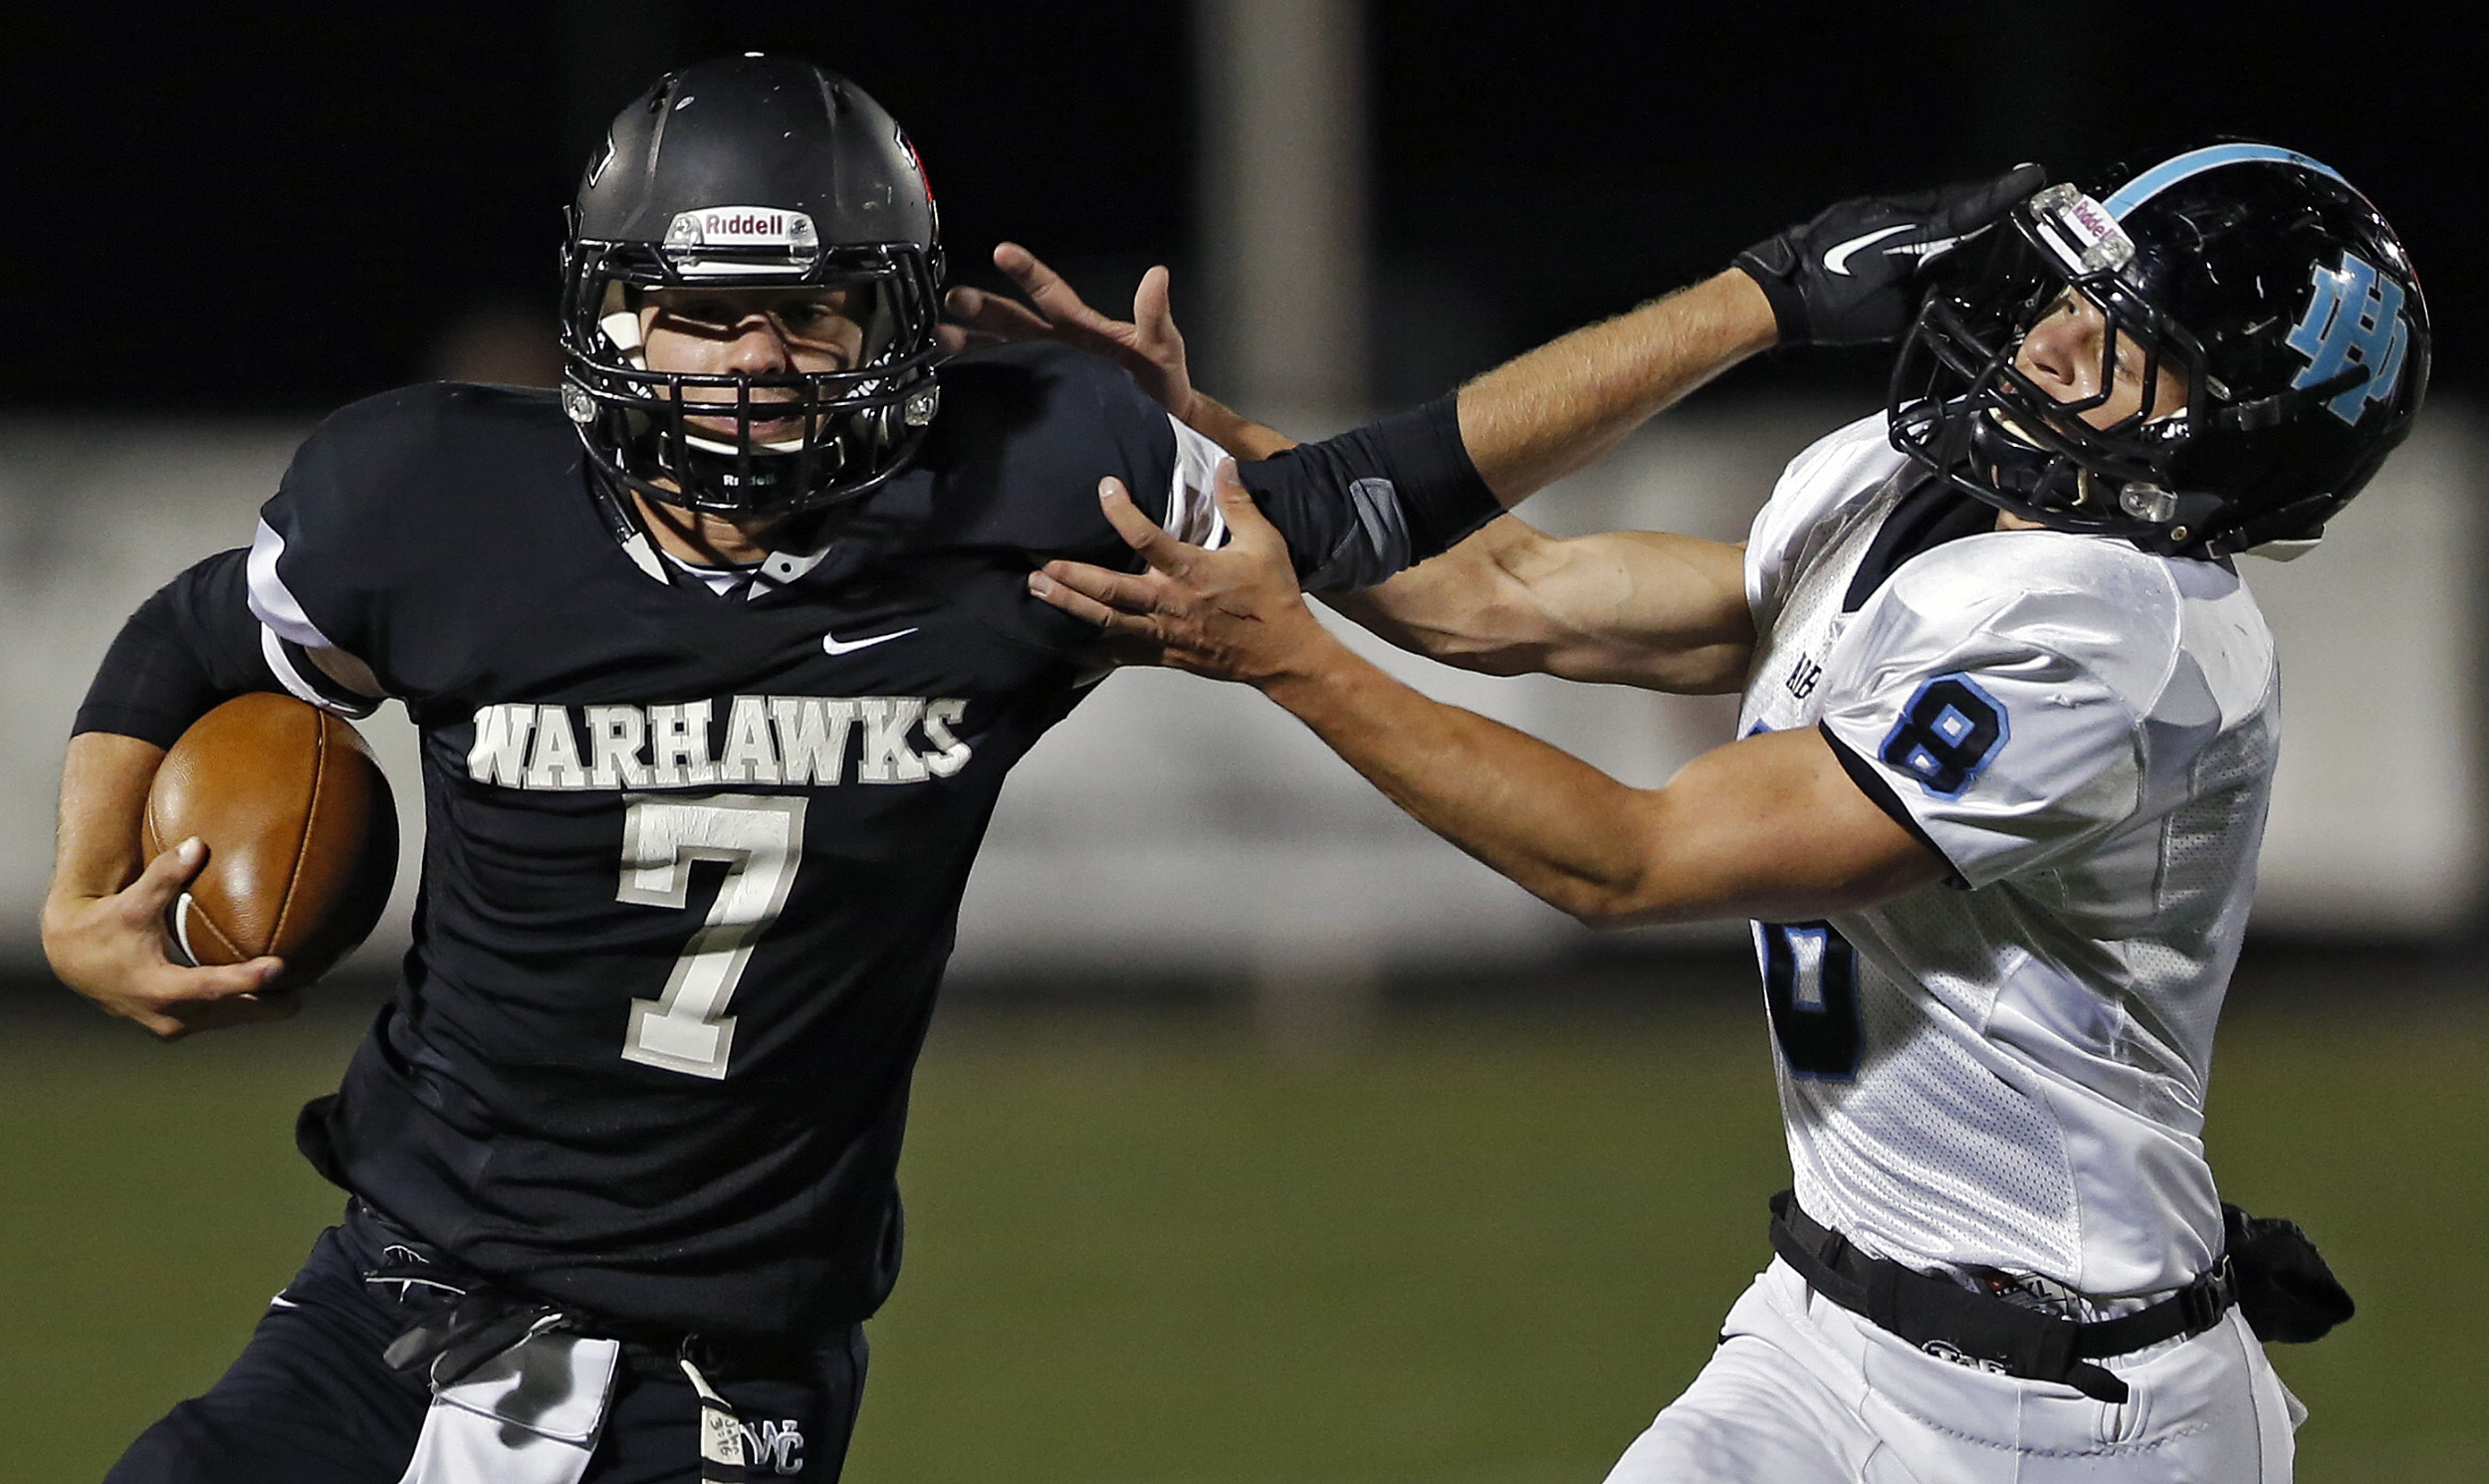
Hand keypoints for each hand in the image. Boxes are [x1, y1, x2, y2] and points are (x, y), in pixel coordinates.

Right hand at [42, 835, 290, 1039]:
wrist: (72, 959)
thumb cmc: (105, 925)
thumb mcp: (133, 901)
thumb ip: (165, 875)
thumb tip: (198, 844)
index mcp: (157, 988)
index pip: (210, 986)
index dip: (246, 980)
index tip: (279, 967)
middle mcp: (166, 1015)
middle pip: (230, 1013)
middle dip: (269, 1005)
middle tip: (308, 987)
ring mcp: (169, 1026)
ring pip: (226, 1020)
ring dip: (260, 1009)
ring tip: (301, 991)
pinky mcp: (172, 1026)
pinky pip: (216, 1020)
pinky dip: (242, 1008)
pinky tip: (272, 994)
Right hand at [942, 243, 1196, 418]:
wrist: (1162, 425)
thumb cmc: (1160, 381)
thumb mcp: (1162, 346)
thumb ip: (1155, 315)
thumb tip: (1157, 275)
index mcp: (1079, 326)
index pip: (1048, 291)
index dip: (1026, 271)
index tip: (1003, 252)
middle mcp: (1054, 344)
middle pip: (1011, 320)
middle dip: (983, 308)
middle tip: (955, 298)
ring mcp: (1043, 373)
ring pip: (999, 351)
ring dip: (969, 343)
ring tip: (941, 337)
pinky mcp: (1039, 404)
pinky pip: (1003, 387)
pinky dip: (976, 381)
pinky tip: (951, 377)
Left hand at [1027, 461, 1335, 688]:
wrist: (1281, 654)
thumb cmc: (1273, 596)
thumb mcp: (1265, 543)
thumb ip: (1239, 503)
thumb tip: (1225, 464)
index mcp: (1192, 572)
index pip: (1147, 538)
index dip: (1122, 512)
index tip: (1105, 487)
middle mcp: (1170, 603)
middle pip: (1111, 589)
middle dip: (1072, 577)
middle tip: (1038, 564)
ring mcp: (1163, 632)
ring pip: (1107, 621)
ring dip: (1070, 605)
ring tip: (1038, 590)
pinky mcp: (1163, 654)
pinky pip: (1121, 652)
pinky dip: (1091, 648)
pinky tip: (1065, 641)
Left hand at [1733, 163, 2047, 345]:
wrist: (1778, 293)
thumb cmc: (1829, 309)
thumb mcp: (1894, 315)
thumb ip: (1928, 293)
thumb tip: (1946, 282)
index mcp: (1909, 237)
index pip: (1970, 212)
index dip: (2004, 196)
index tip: (2031, 177)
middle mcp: (1893, 214)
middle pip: (1951, 200)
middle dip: (1983, 201)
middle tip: (2011, 199)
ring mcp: (1871, 208)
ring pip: (1926, 204)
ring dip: (1950, 212)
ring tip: (1968, 224)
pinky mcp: (1855, 211)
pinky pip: (1901, 210)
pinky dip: (1920, 219)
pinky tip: (1921, 236)